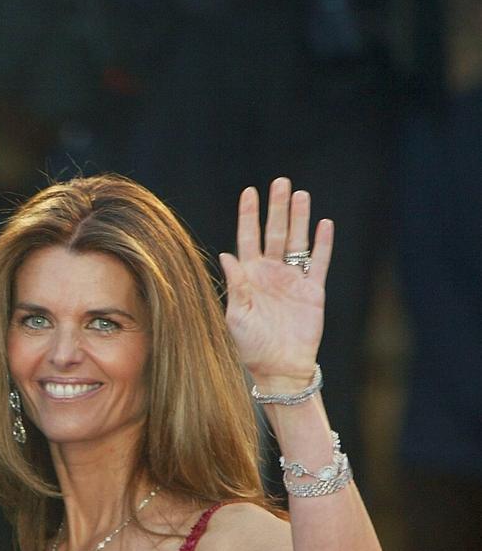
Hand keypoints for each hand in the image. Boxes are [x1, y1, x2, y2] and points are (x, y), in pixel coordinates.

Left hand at [219, 177, 332, 390]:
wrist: (278, 367)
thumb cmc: (250, 345)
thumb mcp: (236, 315)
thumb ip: (235, 284)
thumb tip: (226, 254)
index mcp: (249, 276)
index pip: (248, 238)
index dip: (249, 216)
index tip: (249, 192)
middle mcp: (271, 273)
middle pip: (275, 233)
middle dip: (277, 208)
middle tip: (280, 182)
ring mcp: (292, 280)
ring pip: (298, 242)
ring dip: (300, 218)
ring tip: (300, 195)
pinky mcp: (312, 290)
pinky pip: (318, 262)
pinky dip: (322, 244)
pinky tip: (324, 224)